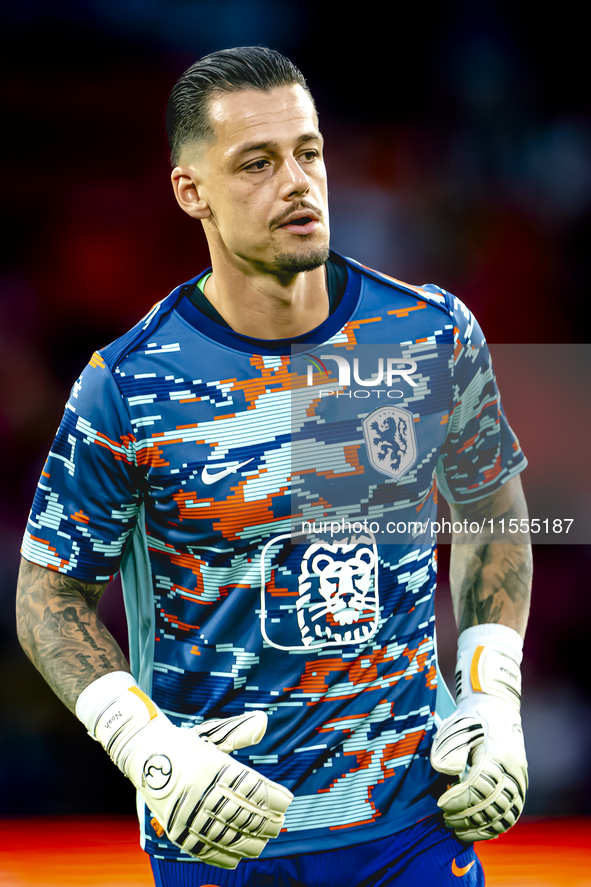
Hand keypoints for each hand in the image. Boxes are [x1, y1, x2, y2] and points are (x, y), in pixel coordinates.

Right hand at [127, 707, 291, 867]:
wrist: (144, 754)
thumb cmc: (184, 744)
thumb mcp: (212, 735)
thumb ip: (239, 732)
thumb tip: (263, 721)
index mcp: (211, 766)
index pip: (251, 787)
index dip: (273, 798)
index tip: (287, 802)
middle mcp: (199, 790)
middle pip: (242, 814)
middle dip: (266, 822)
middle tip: (279, 824)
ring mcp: (186, 812)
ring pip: (226, 835)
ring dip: (249, 842)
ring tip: (264, 841)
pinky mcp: (175, 829)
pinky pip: (203, 849)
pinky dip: (222, 857)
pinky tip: (238, 858)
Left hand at [430, 690, 527, 841]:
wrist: (497, 709)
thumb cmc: (471, 719)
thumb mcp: (456, 728)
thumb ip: (450, 751)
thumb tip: (447, 775)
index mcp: (496, 751)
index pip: (478, 785)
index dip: (458, 799)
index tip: (440, 804)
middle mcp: (513, 768)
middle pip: (492, 803)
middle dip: (466, 816)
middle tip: (445, 819)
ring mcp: (520, 778)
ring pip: (505, 814)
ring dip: (480, 827)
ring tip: (458, 829)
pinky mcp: (521, 786)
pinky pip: (513, 814)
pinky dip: (495, 827)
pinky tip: (477, 831)